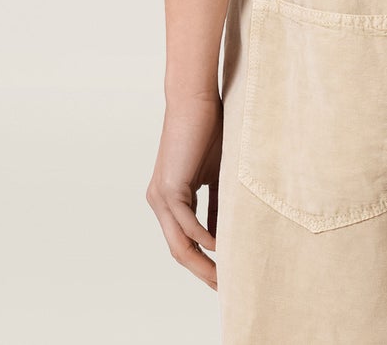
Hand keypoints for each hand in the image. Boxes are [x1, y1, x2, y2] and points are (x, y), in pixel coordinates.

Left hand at [146, 92, 222, 290]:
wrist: (195, 98)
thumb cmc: (209, 128)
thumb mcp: (216, 173)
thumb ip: (218, 203)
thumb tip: (227, 232)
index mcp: (169, 199)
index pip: (185, 241)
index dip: (204, 261)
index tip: (224, 275)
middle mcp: (159, 202)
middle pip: (179, 250)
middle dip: (203, 272)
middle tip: (225, 289)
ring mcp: (161, 196)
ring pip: (179, 244)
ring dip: (203, 263)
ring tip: (224, 278)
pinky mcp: (169, 188)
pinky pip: (187, 224)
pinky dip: (203, 239)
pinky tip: (220, 248)